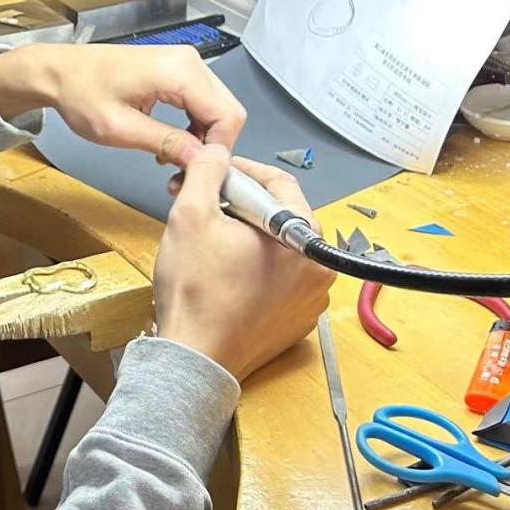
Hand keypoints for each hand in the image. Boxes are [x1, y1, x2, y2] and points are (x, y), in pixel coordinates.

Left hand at [0, 44, 243, 165]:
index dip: (217, 151)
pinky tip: (170, 142)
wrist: (59, 71)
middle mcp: (188, 62)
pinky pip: (201, 102)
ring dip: (201, 139)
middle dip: (211, 146)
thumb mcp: (120, 129)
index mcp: (179, 72)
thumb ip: (166, 143)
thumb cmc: (80, 93)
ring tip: (170, 159)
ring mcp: (184, 64)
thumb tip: (200, 160)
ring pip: (217, 109)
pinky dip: (193, 126)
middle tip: (183, 171)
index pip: (227, 117)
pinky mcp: (176, 70)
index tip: (196, 172)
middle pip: (227, 112)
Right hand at [151, 148, 334, 380]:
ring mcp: (311, 299)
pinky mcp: (297, 321)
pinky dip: (256, 269)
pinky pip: (280, 280)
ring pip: (279, 248)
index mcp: (303, 237)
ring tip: (213, 242)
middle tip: (207, 205)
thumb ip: (208, 171)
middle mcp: (318, 268)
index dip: (240, 171)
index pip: (279, 182)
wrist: (195, 358)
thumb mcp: (190, 214)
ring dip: (247, 236)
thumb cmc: (196, 293)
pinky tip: (226, 274)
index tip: (215, 172)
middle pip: (280, 215)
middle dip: (241, 204)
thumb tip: (216, 151)